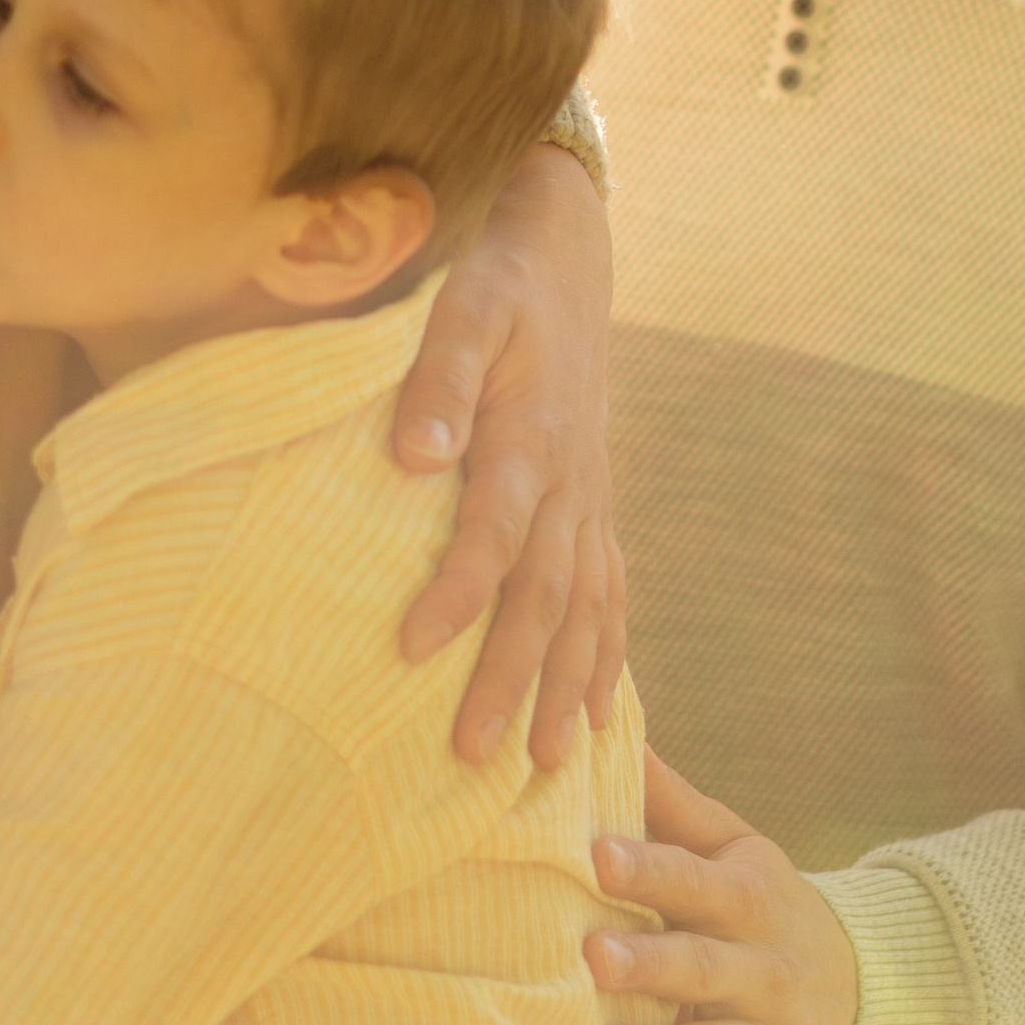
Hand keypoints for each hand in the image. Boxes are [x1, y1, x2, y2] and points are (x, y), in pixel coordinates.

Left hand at [393, 143, 622, 771]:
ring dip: (566, 687)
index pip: (495, 532)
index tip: (412, 651)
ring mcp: (591, 498)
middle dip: (511, 678)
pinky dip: (606, 654)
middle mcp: (570, 482)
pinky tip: (597, 710)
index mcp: (531, 439)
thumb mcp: (463, 311)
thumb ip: (438, 381)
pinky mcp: (596, 502)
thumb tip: (414, 456)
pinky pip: (612, 590)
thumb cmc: (502, 287)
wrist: (567, 260)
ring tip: (547, 765)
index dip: (458, 593)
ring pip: (586, 607)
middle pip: (545, 596)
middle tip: (474, 756)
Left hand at [587, 749, 859, 1024]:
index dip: (649, 868)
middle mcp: (767, 969)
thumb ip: (676, 809)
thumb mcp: (738, 848)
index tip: (598, 854)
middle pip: (706, 965)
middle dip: (651, 963)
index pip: (695, 880)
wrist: (868, 986)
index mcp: (749, 899)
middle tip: (593, 956)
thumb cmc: (765, 906)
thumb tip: (617, 739)